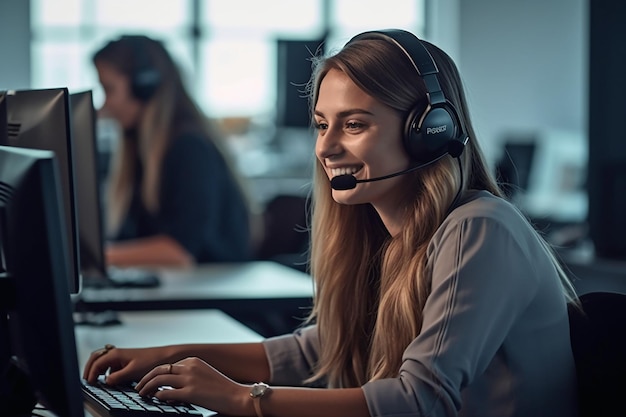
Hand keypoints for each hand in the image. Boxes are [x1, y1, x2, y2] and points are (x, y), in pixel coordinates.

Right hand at [83, 344, 171, 384]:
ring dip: (97, 369)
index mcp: (115, 354)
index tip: (90, 383)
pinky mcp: (124, 360)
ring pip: (102, 361)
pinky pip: (110, 365)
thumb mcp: (132, 372)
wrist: (162, 357)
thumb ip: (117, 377)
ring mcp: (119, 356)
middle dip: (89, 368)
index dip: (91, 373)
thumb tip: (105, 381)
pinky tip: (109, 378)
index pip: (96, 363)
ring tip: (95, 380)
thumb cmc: (150, 361)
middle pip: (95, 358)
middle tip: (88, 380)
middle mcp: (115, 353)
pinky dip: (106, 371)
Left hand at [134, 357, 250, 414]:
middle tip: (139, 387)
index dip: (154, 373)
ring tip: (142, 394)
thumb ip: (189, 375)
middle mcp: (190, 367)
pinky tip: (155, 399)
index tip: (148, 381)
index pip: (167, 365)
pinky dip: (158, 396)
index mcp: (193, 361)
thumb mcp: (205, 375)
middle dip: (145, 378)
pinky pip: (167, 393)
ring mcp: (190, 379)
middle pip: (159, 370)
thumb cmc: (223, 389)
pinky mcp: (190, 393)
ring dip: (147, 387)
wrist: (237, 396)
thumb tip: (170, 385)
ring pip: (159, 380)